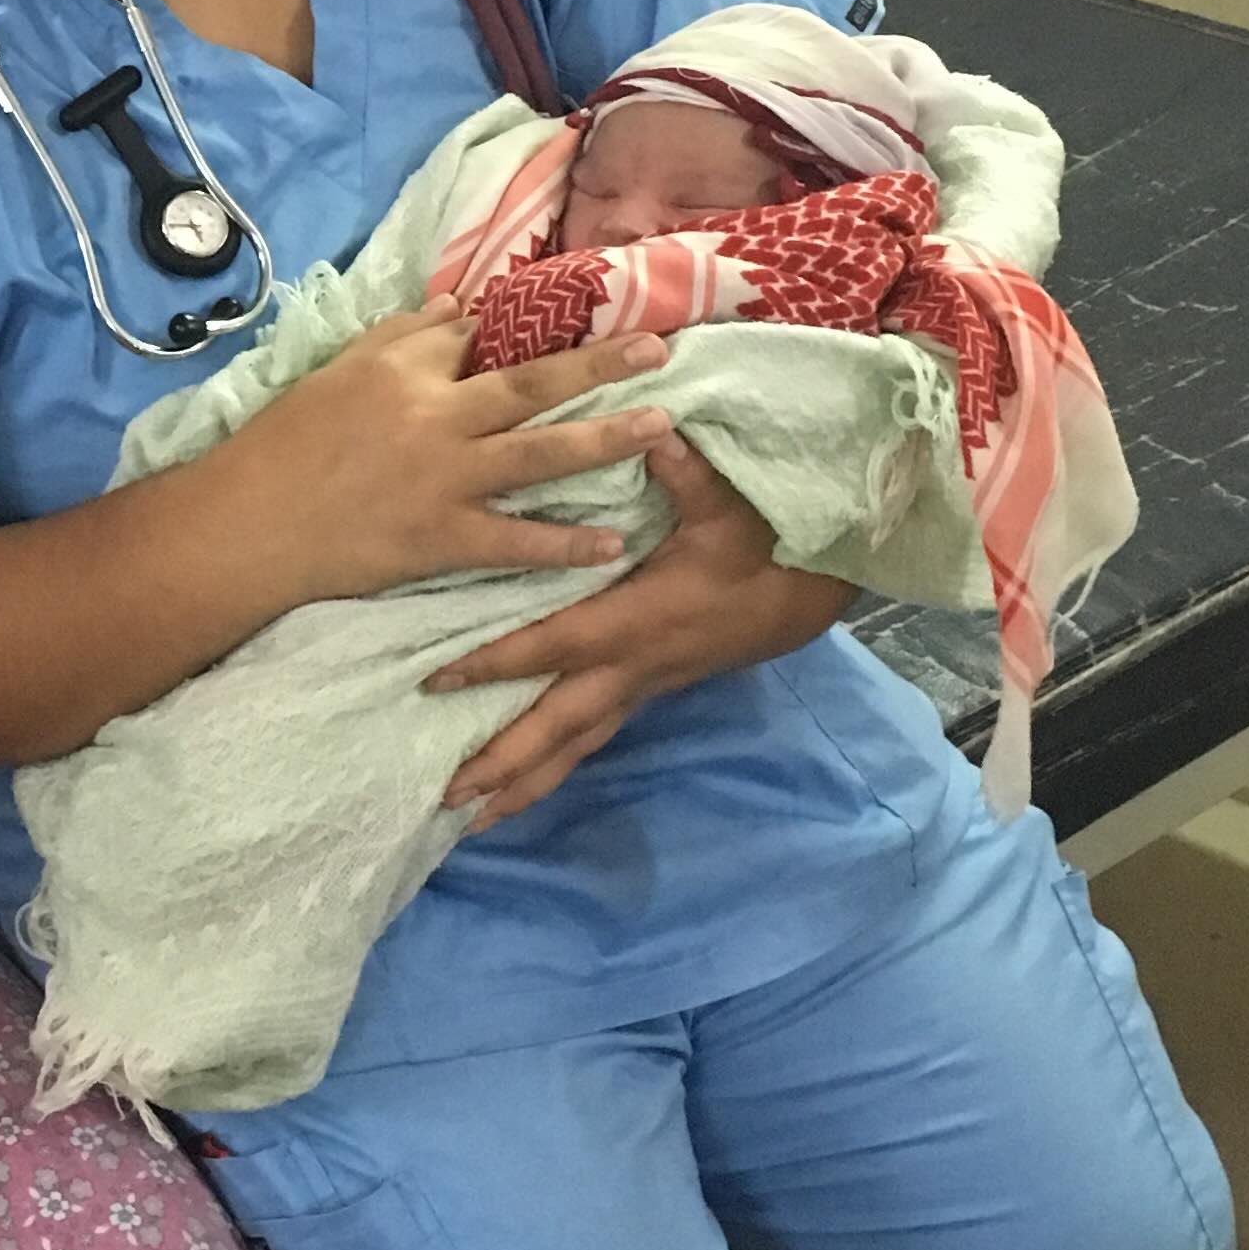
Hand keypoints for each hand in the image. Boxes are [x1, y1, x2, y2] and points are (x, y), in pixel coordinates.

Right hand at [235, 307, 679, 610]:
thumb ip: (400, 335)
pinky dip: (564, 544)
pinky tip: (611, 545)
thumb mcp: (335, 372)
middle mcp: (435, 415)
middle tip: (660, 349)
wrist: (250, 524)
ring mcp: (445, 479)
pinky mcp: (443, 537)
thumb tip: (458, 303)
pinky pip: (516, 540)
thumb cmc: (283, 444)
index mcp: (404, 368)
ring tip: (661, 425)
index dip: (528, 329)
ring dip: (605, 439)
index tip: (581, 317)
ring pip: (540, 453)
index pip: (477, 336)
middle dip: (600, 365)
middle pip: (532, 383)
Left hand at [429, 433, 855, 826]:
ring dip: (523, 784)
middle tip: (444, 799)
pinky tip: (516, 788)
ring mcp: (640, 687)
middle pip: (558, 728)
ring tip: (466, 820)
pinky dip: (551, 767)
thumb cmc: (766, 545)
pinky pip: (590, 738)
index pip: (556, 645)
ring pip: (574, 747)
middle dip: (502, 764)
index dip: (498, 662)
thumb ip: (688, 472)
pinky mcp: (646, 692)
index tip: (437, 679)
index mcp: (640, 621)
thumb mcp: (731, 504)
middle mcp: (634, 667)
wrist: (810, 593)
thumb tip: (654, 429)